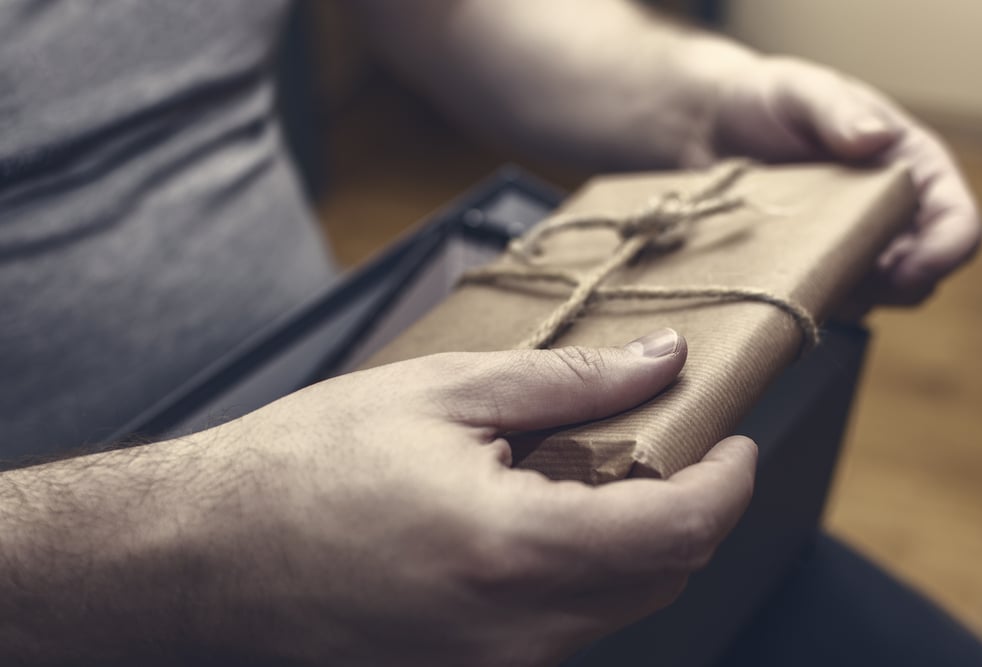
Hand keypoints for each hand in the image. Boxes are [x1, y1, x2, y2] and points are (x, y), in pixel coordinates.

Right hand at [202, 328, 755, 664]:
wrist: (208, 552)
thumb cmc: (308, 463)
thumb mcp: (444, 396)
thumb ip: (569, 382)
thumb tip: (658, 360)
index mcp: (513, 550)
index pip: (679, 532)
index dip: (727, 482)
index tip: (733, 439)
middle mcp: (514, 632)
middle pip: (661, 577)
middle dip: (689, 509)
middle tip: (670, 443)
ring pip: (616, 608)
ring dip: (635, 541)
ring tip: (597, 473)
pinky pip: (561, 629)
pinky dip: (582, 573)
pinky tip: (543, 520)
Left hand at [689, 55, 981, 304]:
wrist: (707, 127)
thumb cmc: (763, 99)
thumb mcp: (799, 91)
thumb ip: (836, 110)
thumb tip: (876, 139)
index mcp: (911, 166)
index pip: (957, 223)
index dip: (943, 254)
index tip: (902, 271)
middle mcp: (891, 212)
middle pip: (921, 276)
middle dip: (889, 288)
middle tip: (837, 275)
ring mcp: (851, 245)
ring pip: (873, 298)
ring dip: (845, 297)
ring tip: (796, 270)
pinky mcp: (811, 266)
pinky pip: (824, 302)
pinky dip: (808, 301)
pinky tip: (774, 279)